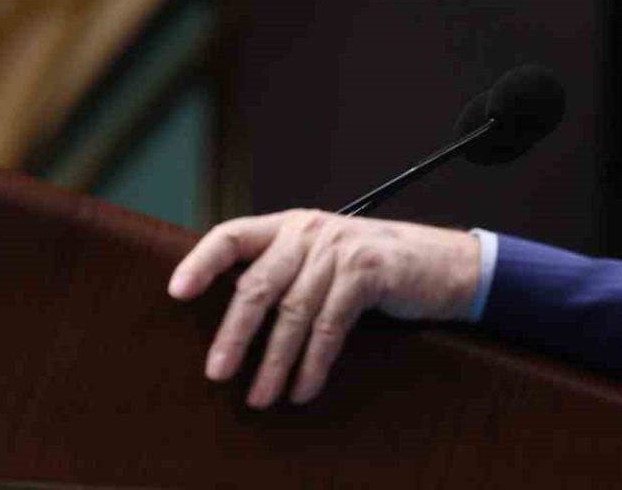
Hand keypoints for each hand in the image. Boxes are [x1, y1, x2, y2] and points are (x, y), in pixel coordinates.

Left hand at [167, 209, 480, 407]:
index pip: (232, 234)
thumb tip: (234, 320)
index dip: (201, 262)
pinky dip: (313, 364)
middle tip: (216, 373)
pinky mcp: (367, 273)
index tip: (176, 292)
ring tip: (260, 397)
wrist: (445, 265)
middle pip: (257, 284)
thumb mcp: (326, 259)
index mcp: (291, 225)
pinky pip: (329, 327)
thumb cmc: (377, 269)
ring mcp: (339, 250)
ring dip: (274, 362)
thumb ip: (287, 271)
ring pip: (292, 313)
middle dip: (234, 334)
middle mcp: (310, 230)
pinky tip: (302, 389)